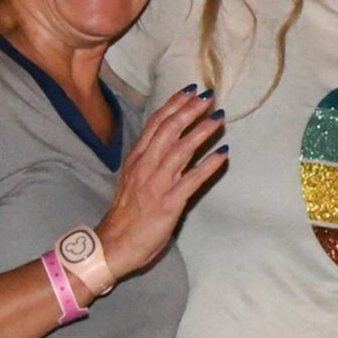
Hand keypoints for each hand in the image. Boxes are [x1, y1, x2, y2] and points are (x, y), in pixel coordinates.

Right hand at [96, 87, 227, 281]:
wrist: (113, 245)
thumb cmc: (126, 215)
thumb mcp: (133, 179)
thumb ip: (149, 161)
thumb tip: (168, 144)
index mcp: (137, 159)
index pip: (155, 124)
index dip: (173, 105)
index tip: (190, 91)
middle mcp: (146, 166)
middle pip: (169, 130)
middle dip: (190, 110)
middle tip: (208, 96)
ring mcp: (158, 183)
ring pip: (182, 149)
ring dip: (202, 131)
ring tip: (219, 118)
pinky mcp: (170, 202)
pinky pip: (193, 179)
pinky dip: (209, 165)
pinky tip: (224, 154)